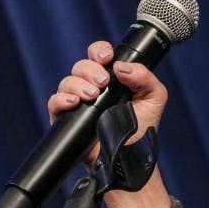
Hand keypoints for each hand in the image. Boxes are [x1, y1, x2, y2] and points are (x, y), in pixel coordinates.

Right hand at [48, 41, 169, 163]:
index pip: (99, 54)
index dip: (100, 51)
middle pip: (81, 65)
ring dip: (78, 84)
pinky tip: (74, 103)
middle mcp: (93, 86)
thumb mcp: (154, 98)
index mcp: (113, 77)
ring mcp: (79, 102)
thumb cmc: (142, 128)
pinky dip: (61, 99)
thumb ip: (145, 77)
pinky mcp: (67, 119)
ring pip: (67, 81)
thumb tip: (122, 66)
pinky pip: (54, 102)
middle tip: (103, 82)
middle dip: (91, 70)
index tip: (107, 58)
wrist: (129, 157)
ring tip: (92, 96)